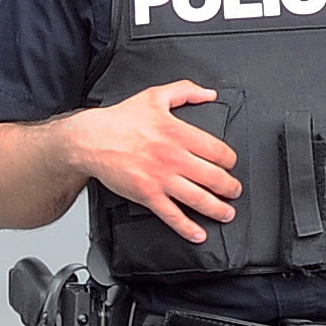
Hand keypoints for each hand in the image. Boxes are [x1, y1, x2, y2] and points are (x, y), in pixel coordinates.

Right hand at [66, 81, 237, 241]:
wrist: (91, 140)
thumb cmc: (120, 120)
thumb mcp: (155, 96)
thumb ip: (185, 91)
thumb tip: (208, 93)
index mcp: (178, 132)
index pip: (217, 150)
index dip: (230, 160)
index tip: (231, 164)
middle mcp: (173, 157)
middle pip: (213, 177)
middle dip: (230, 187)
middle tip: (234, 191)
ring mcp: (161, 178)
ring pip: (198, 198)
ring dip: (217, 209)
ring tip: (226, 213)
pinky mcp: (147, 194)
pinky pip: (172, 215)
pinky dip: (187, 227)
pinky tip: (198, 233)